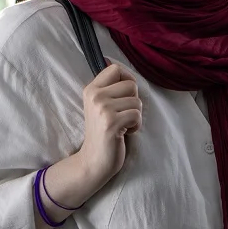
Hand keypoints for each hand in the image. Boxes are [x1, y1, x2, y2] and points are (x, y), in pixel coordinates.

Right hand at [71, 60, 142, 191]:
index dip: (127, 80)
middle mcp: (95, 96)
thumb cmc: (103, 132)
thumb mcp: (101, 105)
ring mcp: (102, 109)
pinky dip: (136, 125)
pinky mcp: (111, 123)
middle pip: (131, 84)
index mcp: (91, 89)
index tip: (124, 96)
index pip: (116, 68)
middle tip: (122, 114)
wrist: (93, 160)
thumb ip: (110, 88)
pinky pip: (137, 115)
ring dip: (135, 115)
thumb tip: (123, 69)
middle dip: (133, 101)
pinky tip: (125, 132)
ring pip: (136, 101)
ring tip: (122, 124)